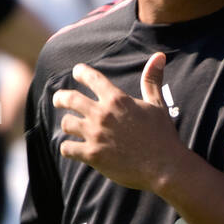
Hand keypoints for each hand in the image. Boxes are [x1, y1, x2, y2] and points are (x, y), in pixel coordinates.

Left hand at [52, 54, 185, 191]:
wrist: (165, 167)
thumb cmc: (162, 135)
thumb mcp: (157, 104)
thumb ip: (152, 80)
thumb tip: (159, 56)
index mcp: (117, 99)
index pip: (91, 77)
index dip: (81, 72)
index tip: (77, 71)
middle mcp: (102, 114)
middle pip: (69, 99)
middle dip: (60, 97)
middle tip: (58, 99)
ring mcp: (96, 135)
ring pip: (66, 123)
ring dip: (68, 124)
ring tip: (70, 126)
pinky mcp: (92, 155)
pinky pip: (67, 148)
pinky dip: (68, 148)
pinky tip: (72, 148)